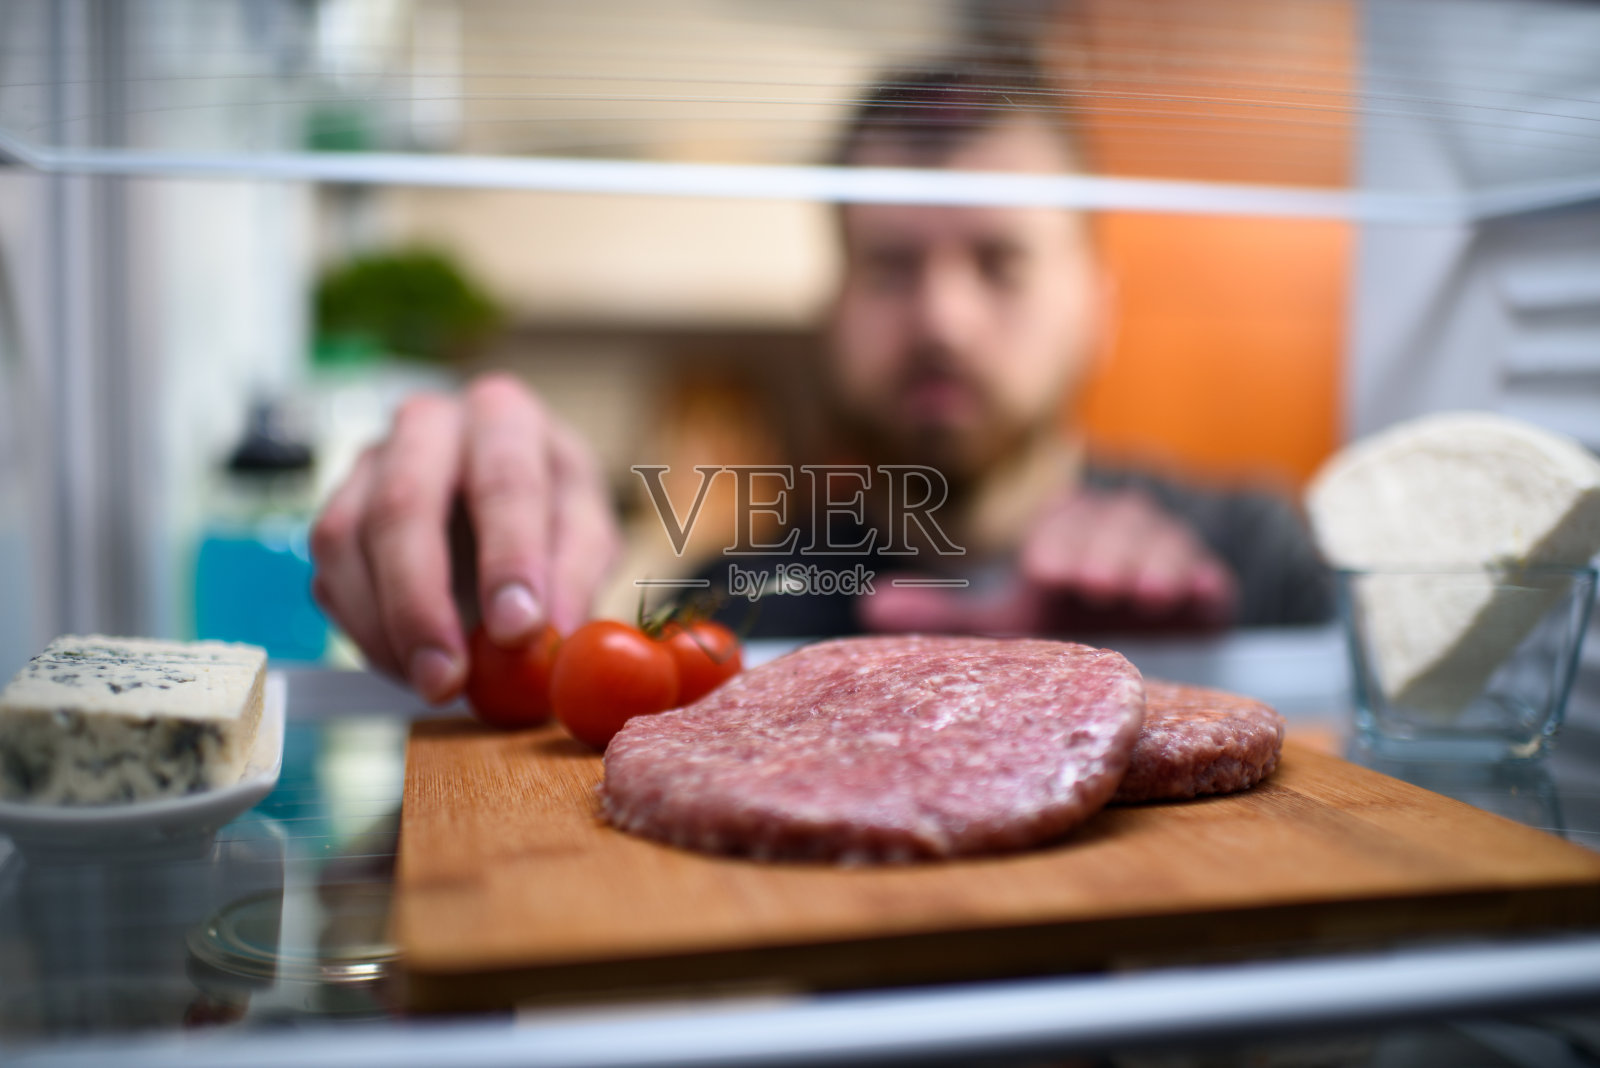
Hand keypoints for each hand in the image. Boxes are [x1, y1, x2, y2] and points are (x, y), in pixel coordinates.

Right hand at [310, 374, 619, 702]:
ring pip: (347, 540)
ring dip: (385, 628)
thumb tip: (546, 640)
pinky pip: (329, 576)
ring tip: (433, 683)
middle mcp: (426, 426)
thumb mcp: (587, 534)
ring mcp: (368, 465)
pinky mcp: (337, 515)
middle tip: (449, 679)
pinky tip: (407, 665)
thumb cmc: (549, 509)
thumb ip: (574, 580)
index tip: (517, 629)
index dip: (508, 558)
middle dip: (422, 604)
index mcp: (503, 415)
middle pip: (403, 504)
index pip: (503, 479)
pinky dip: (363, 633)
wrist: (504, 500)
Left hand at [858, 487, 1235, 635]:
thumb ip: (943, 615)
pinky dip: (1201, 580)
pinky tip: (1195, 594)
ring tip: (1140, 594)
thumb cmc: (1065, 623)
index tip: (1042, 573)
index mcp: (1066, 529)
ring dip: (1148, 563)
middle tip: (1091, 585)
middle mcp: (1117, 530)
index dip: (1055, 542)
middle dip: (1099, 552)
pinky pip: (1207, 573)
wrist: (1148, 641)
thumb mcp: (1005, 622)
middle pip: (1112, 525)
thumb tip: (866, 607)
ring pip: (1160, 541)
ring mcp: (1166, 553)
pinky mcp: (1206, 583)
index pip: (1062, 522)